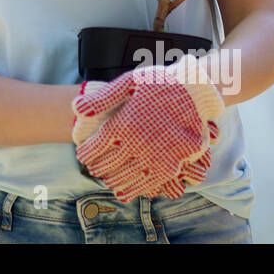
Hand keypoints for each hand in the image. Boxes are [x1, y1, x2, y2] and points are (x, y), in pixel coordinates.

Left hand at [73, 54, 223, 201]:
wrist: (197, 90)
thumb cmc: (160, 83)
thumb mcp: (129, 82)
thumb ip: (102, 98)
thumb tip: (76, 109)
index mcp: (124, 123)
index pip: (95, 147)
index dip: (86, 154)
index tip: (82, 155)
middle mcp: (138, 143)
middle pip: (109, 166)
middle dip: (98, 169)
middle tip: (93, 169)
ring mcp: (156, 156)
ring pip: (127, 178)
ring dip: (114, 181)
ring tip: (109, 181)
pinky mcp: (173, 165)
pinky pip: (149, 184)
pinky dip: (135, 190)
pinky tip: (127, 191)